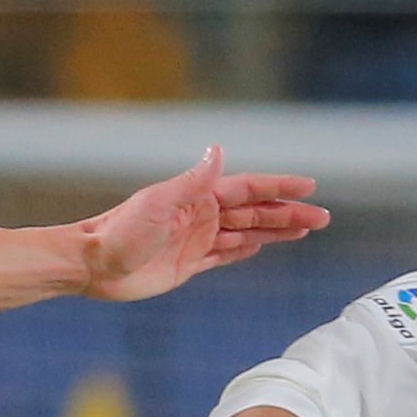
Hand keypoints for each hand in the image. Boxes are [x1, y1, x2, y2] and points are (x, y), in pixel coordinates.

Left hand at [74, 149, 327, 302]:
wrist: (93, 265)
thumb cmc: (119, 232)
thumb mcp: (157, 204)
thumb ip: (192, 181)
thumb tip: (218, 151)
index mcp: (197, 197)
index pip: (249, 189)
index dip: (279, 187)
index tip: (309, 186)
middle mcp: (201, 215)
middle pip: (255, 211)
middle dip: (288, 213)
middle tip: (322, 217)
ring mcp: (196, 239)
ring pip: (246, 232)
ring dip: (275, 230)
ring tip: (305, 230)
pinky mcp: (188, 263)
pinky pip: (226, 254)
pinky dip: (246, 249)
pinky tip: (263, 244)